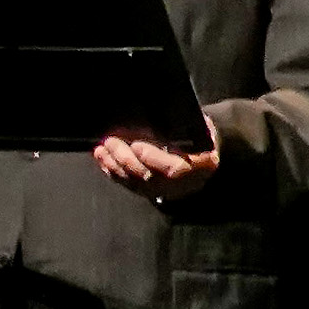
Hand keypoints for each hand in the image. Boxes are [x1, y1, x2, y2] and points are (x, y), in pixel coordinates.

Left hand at [94, 127, 221, 203]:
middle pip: (152, 178)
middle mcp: (186, 183)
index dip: (154, 159)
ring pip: (138, 184)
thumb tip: (154, 116)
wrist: (207, 153)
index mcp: (203, 164)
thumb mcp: (199, 125)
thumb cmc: (201, 134)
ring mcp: (168, 190)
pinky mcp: (153, 192)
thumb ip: (181, 125)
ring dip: (115, 166)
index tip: (136, 145)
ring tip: (102, 150)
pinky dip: (114, 173)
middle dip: (127, 160)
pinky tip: (103, 160)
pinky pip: (131, 186)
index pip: (176, 168)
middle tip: (111, 141)